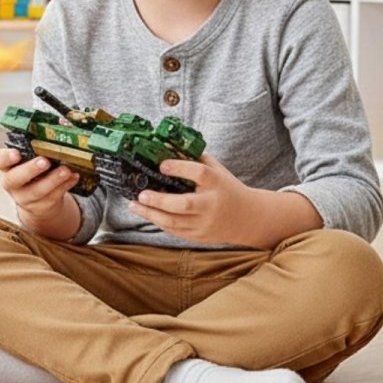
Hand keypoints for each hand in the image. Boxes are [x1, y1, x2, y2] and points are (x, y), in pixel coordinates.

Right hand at [0, 146, 79, 238]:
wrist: (37, 200)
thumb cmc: (33, 171)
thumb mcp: (30, 159)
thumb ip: (37, 148)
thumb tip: (60, 127)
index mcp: (7, 166)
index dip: (5, 157)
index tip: (16, 154)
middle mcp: (12, 183)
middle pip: (15, 179)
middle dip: (30, 169)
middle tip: (45, 161)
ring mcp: (25, 197)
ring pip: (37, 191)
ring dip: (53, 179)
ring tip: (66, 170)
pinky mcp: (41, 206)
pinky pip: (53, 196)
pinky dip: (65, 185)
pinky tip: (74, 176)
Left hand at [128, 153, 257, 246]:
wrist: (249, 219)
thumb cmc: (227, 189)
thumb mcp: (218, 171)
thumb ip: (196, 159)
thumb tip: (168, 146)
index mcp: (217, 183)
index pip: (199, 173)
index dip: (179, 168)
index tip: (162, 165)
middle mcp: (211, 204)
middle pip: (183, 204)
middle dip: (158, 200)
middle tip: (141, 194)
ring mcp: (205, 223)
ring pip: (174, 222)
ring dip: (150, 214)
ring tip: (134, 205)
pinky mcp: (199, 236)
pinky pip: (174, 230)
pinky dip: (159, 222)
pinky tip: (148, 213)